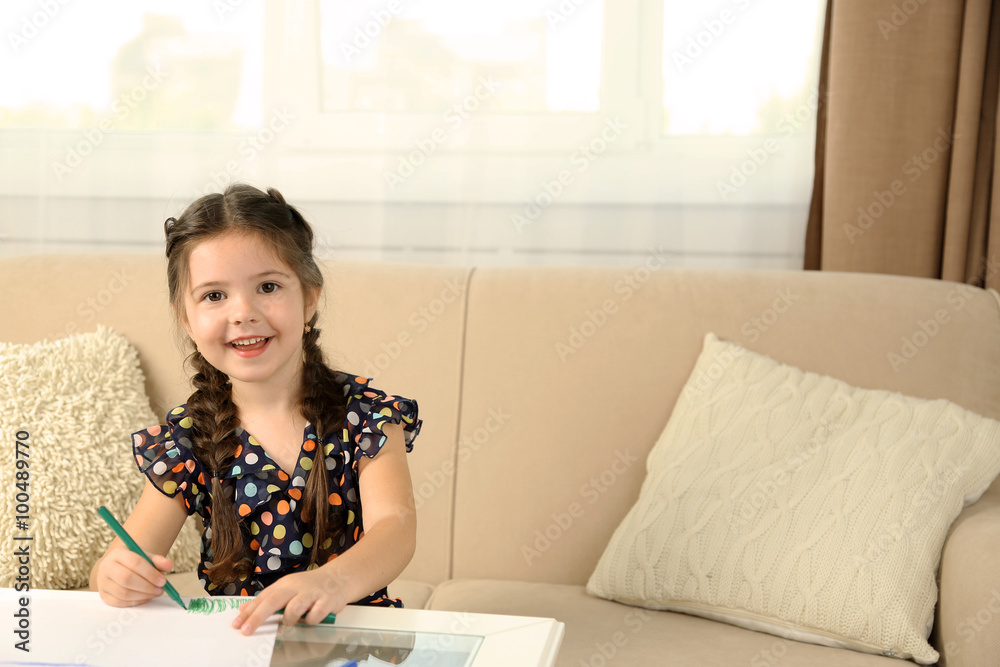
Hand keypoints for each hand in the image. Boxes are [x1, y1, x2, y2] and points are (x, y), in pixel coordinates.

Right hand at [94, 549, 173, 606]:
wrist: (116, 567)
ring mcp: (103, 582)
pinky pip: (119, 602)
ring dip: (143, 596)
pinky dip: (135, 602)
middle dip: (147, 586)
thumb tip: (169, 565)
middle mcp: (107, 567)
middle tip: (160, 589)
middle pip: (126, 579)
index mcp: (118, 554)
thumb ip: (158, 560)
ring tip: (155, 593)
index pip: (134, 562)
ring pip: (123, 593)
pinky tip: (145, 597)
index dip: (150, 573)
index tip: (163, 581)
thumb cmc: (133, 562)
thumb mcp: (145, 556)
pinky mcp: (103, 595)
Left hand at [232, 568, 346, 635]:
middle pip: (273, 601)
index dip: (249, 612)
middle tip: (246, 631)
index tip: (236, 625)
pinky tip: (313, 617)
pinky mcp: (327, 600)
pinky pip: (315, 616)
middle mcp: (297, 587)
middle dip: (258, 617)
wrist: (340, 577)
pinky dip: (311, 620)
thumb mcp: (287, 589)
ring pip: (294, 609)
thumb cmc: (310, 587)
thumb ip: (266, 599)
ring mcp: (312, 593)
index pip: (263, 598)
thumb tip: (243, 610)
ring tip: (293, 620)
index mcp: (285, 584)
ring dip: (290, 619)